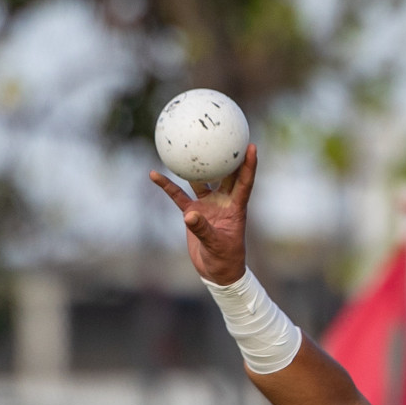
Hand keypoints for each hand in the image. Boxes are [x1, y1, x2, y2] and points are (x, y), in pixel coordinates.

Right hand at [149, 144, 256, 284]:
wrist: (217, 272)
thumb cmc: (225, 259)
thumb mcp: (216, 245)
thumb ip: (203, 229)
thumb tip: (189, 215)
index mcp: (235, 208)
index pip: (244, 182)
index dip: (248, 165)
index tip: (251, 146)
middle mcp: (223, 202)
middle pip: (225, 173)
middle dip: (226, 155)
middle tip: (223, 133)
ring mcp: (208, 205)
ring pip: (201, 180)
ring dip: (195, 165)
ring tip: (186, 144)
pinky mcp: (194, 213)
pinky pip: (178, 196)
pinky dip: (168, 186)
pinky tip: (154, 174)